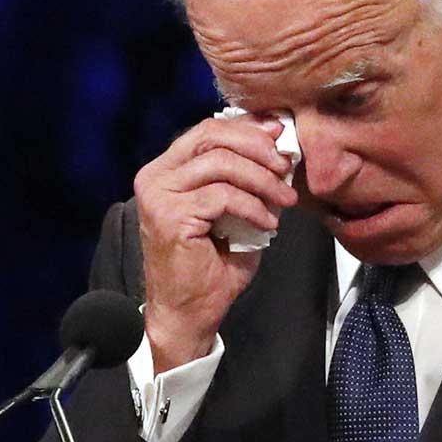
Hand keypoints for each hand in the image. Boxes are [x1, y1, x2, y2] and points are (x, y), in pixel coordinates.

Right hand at [133, 114, 298, 371]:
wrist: (189, 312)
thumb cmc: (211, 264)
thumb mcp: (233, 209)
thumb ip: (245, 176)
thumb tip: (278, 146)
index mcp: (165, 170)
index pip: (207, 130)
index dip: (247, 129)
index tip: (280, 136)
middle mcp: (155, 177)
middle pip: (212, 137)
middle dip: (257, 148)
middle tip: (286, 167)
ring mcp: (158, 195)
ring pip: (221, 164)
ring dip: (262, 179)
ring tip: (285, 199)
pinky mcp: (170, 217)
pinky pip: (224, 196)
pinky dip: (253, 207)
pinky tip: (268, 224)